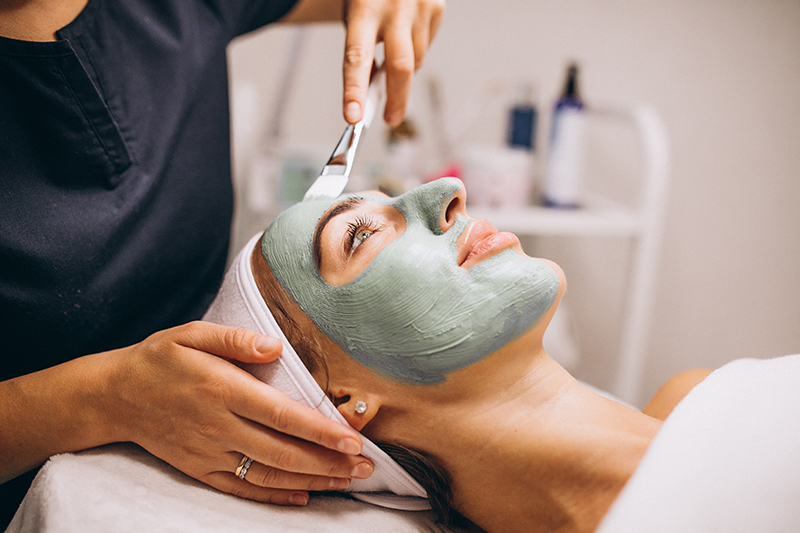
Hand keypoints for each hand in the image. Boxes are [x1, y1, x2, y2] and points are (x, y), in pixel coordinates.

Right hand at [106, 322, 371, 504]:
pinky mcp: (200, 469)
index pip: (281, 414)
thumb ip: (235, 339)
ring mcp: (209, 452)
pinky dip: (273, 496)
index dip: (319, 429)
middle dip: (329, 461)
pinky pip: (241, 489)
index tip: (353, 439)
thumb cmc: (159, 360)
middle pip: (282, 451)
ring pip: (267, 474)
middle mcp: (218, 425)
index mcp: (221, 388)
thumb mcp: (190, 334)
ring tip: (347, 480)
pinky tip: (302, 497)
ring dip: (311, 480)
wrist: (114, 397)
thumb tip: (275, 345)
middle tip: (367, 466)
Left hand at [342, 0, 444, 125]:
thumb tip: (373, 90)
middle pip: (401, 67)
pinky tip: (404, 35)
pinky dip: (414, 50)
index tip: (353, 117)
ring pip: (416, 60)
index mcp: (364, 7)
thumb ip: (362, 47)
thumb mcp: (355, 13)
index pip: (357, 56)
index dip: (354, 89)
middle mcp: (395, 7)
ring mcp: (421, 7)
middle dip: (397, 99)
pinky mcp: (437, 8)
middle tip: (390, 119)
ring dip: (403, 70)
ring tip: (389, 59)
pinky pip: (425, 45)